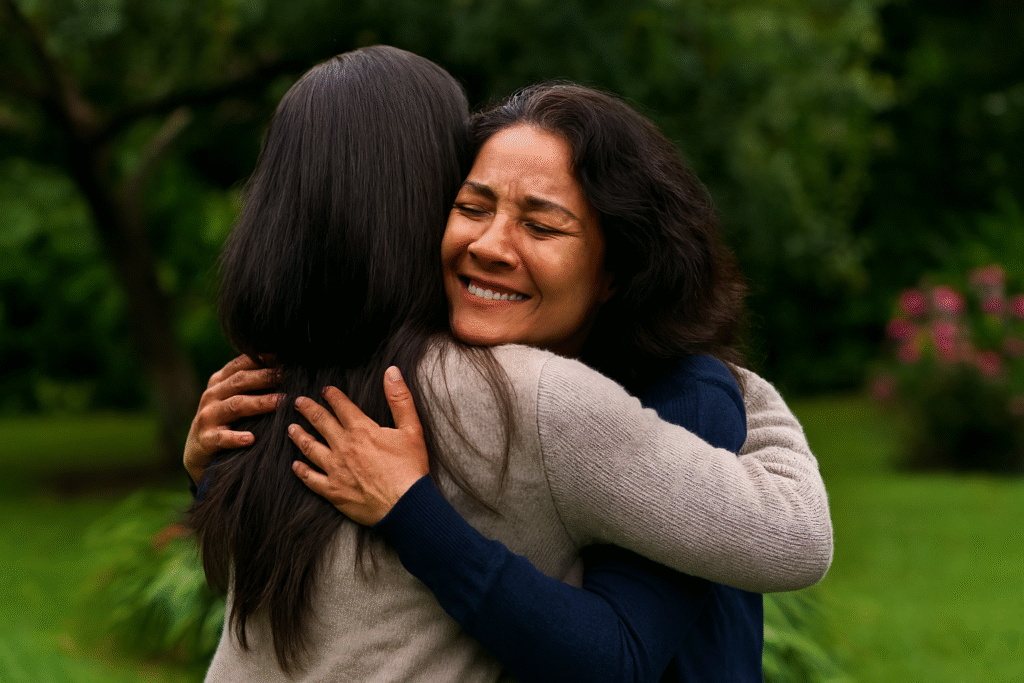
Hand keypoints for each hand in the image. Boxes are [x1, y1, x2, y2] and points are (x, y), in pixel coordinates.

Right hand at [183, 354, 282, 484]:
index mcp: (219, 381)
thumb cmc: (225, 419)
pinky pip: (221, 438)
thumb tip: (286, 368)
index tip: (286, 358)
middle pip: (240, 381)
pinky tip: (251, 439)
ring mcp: (207, 417)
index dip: (263, 359)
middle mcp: (212, 395)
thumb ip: (251, 383)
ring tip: (280, 403)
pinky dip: (235, 438)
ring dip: (259, 403)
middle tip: (289, 377)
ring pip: (236, 405)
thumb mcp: (233, 397)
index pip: (241, 364)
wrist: (197, 450)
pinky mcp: (206, 439)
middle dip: (266, 377)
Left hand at [288, 366, 428, 525]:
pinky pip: (311, 479)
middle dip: (308, 409)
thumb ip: (400, 399)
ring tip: (291, 428)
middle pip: (320, 423)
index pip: (342, 406)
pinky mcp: (333, 491)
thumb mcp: (412, 429)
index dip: (332, 396)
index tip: (325, 390)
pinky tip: (295, 465)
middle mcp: (343, 447)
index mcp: (362, 430)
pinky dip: (301, 471)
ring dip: (299, 436)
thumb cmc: (411, 468)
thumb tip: (392, 372)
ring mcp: (335, 469)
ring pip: (310, 448)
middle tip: (298, 402)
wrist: (406, 506)